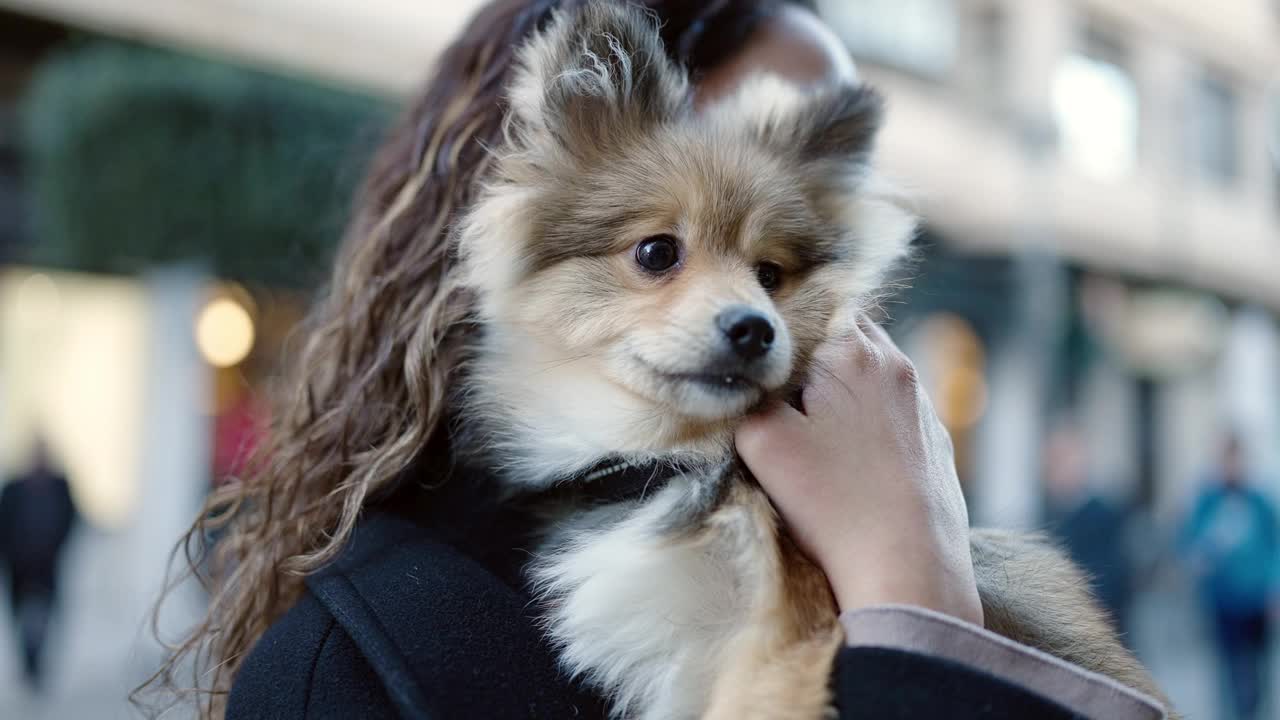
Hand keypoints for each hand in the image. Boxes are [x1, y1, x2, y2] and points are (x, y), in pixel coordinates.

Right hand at [736, 319, 982, 625]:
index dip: (778, 328)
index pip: (811, 306)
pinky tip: (844, 457)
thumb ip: (745, 396)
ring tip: (807, 428)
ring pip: (869, 373)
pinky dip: (863, 420)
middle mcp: (896, 366)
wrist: (908, 568)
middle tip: (775, 391)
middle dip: (809, 355)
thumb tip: (744, 380)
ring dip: (838, 388)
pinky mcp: (933, 442)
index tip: (755, 360)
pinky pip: (889, 411)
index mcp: (855, 352)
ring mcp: (921, 405)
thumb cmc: (833, 502)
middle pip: (843, 335)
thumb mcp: (763, 443)